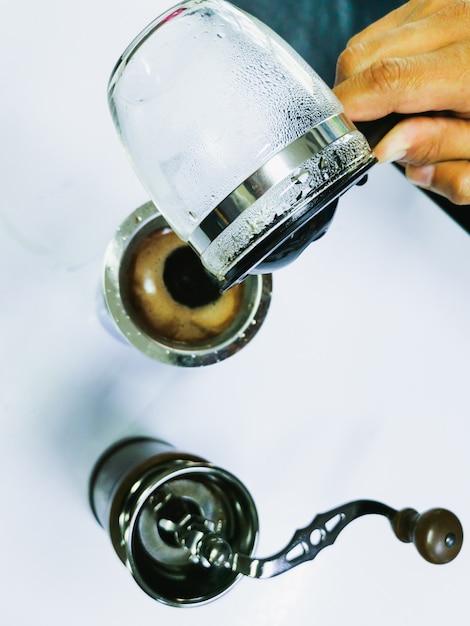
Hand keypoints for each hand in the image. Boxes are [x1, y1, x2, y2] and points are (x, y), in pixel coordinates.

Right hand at [334, 0, 469, 204]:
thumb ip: (444, 151)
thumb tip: (388, 149)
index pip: (386, 81)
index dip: (348, 113)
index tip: (338, 139)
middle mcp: (459, 20)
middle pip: (363, 57)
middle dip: (351, 103)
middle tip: (372, 135)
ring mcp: (446, 2)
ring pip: (366, 42)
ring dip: (361, 83)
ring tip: (393, 112)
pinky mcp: (438, 0)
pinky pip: (384, 30)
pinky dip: (376, 62)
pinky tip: (402, 86)